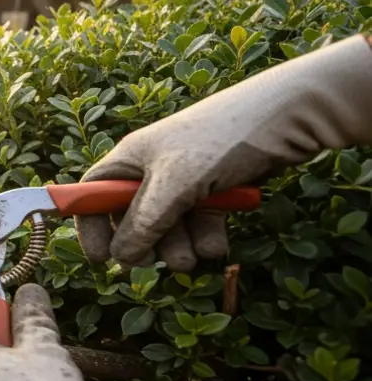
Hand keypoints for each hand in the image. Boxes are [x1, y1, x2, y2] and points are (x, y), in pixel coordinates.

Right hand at [77, 34, 371, 269]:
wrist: (289, 118)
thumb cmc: (222, 138)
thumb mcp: (176, 182)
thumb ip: (145, 221)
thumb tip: (121, 257)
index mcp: (131, 159)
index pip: (92, 195)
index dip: (92, 226)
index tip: (100, 258)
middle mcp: (153, 171)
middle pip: (132, 220)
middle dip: (148, 245)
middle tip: (159, 262)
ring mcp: (185, 183)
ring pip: (169, 230)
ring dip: (182, 248)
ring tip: (197, 254)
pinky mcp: (214, 192)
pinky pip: (199, 227)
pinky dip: (207, 239)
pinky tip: (220, 241)